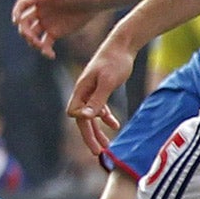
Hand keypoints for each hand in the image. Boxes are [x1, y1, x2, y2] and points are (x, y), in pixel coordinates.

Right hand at [13, 0, 103, 56]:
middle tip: (32, 39)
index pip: (22, 5)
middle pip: (24, 22)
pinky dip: (46, 50)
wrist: (94, 2)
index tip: (16, 21)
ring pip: (32, 34)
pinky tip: (51, 55)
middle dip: (25, 31)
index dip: (16, 12)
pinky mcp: (54, 33)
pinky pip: (45, 43)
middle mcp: (40, 11)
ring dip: (33, 42)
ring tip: (42, 48)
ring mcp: (46, 23)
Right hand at [66, 30, 137, 158]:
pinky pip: (99, 108)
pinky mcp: (101, 89)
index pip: (76, 114)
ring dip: (97, 131)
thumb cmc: (115, 61)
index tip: (97, 140)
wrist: (123, 45)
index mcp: (81, 90)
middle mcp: (83, 92)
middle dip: (89, 136)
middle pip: (82, 119)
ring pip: (91, 116)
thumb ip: (97, 100)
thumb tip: (85, 117)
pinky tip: (115, 125)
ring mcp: (91, 91)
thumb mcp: (107, 82)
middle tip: (98, 153)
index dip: (84, 127)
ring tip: (106, 146)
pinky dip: (106, 118)